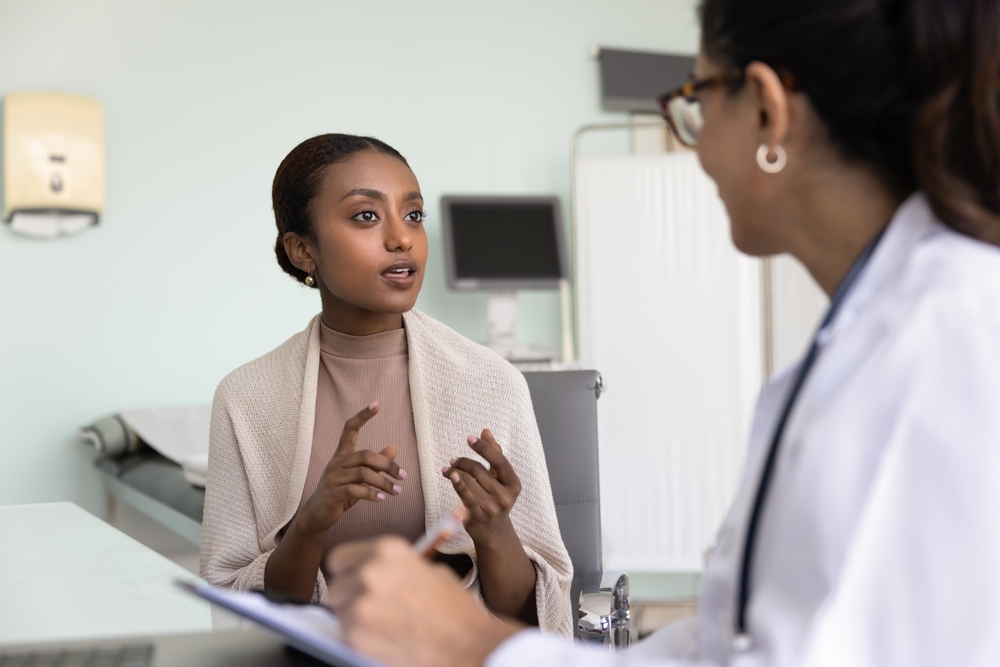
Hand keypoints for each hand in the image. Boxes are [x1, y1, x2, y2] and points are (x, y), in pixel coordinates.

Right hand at [297, 402, 405, 534]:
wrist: (318, 514)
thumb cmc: (342, 492)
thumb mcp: (361, 477)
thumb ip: (376, 464)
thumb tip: (395, 447)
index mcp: (342, 454)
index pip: (350, 429)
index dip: (362, 416)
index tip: (377, 404)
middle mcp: (336, 462)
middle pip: (365, 455)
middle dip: (388, 465)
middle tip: (403, 476)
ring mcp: (332, 477)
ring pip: (363, 473)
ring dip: (384, 483)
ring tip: (397, 491)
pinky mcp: (331, 493)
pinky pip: (355, 490)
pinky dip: (371, 494)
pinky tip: (381, 499)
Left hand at [326, 537, 520, 666]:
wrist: (468, 644)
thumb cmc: (455, 611)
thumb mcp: (430, 571)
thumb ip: (397, 569)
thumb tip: (376, 571)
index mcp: (387, 550)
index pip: (339, 558)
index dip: (348, 573)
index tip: (354, 582)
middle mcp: (370, 571)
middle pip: (336, 587)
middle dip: (350, 599)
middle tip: (374, 609)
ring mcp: (361, 603)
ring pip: (339, 612)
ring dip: (355, 620)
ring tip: (385, 625)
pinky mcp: (357, 634)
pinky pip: (346, 635)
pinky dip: (361, 640)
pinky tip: (386, 639)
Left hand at [442, 429, 520, 547]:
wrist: (493, 532)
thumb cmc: (496, 498)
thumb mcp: (500, 478)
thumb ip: (494, 453)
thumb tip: (486, 431)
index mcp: (514, 484)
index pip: (499, 461)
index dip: (484, 448)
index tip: (470, 438)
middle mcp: (505, 497)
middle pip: (479, 470)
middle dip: (463, 462)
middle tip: (454, 460)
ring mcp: (491, 508)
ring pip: (468, 481)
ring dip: (455, 471)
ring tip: (448, 468)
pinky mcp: (477, 517)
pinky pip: (464, 496)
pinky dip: (456, 483)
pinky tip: (450, 475)